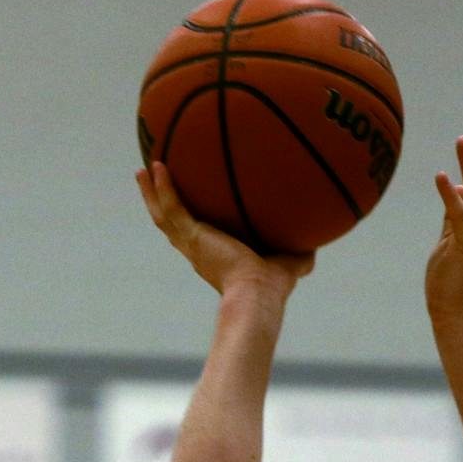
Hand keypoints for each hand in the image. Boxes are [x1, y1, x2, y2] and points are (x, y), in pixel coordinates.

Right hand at [136, 161, 314, 298]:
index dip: (190, 218)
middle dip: (161, 202)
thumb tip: (319, 242)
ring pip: (163, 215)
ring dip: (151, 192)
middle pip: (172, 223)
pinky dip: (162, 188)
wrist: (259, 295)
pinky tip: (157, 167)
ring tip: (143, 170)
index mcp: (215, 256)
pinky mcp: (191, 238)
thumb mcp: (292, 261)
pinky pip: (171, 208)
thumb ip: (302, 251)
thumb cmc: (275, 287)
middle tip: (151, 181)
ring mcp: (192, 245)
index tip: (188, 203)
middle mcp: (199, 251)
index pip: (198, 234)